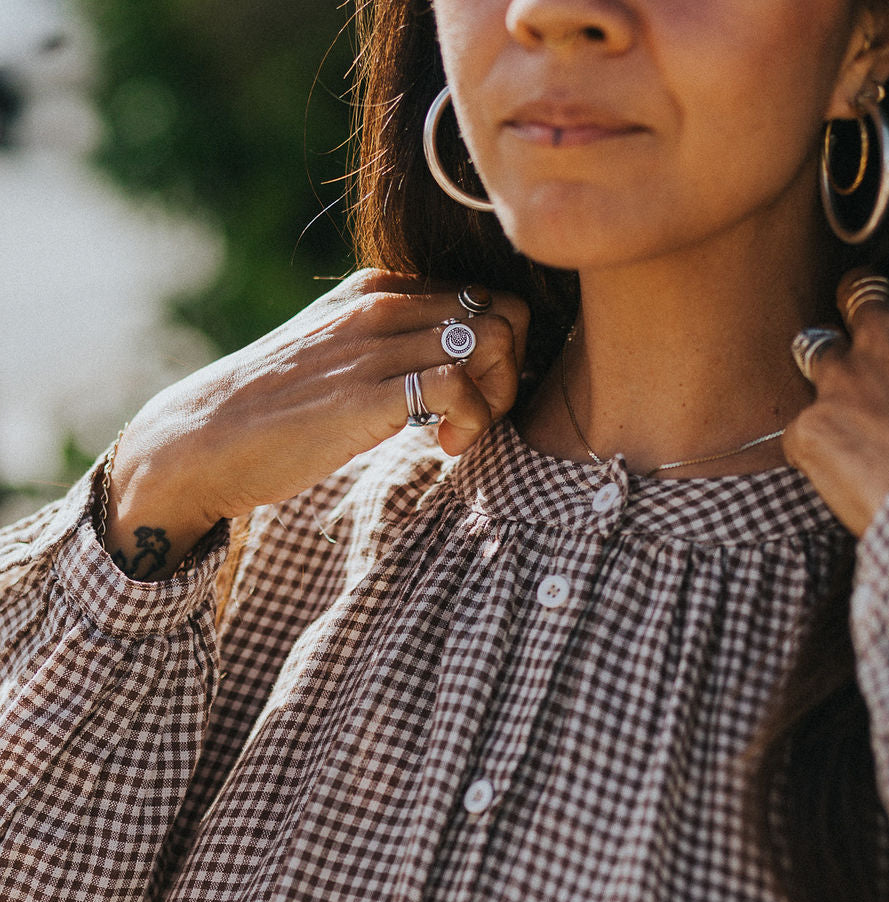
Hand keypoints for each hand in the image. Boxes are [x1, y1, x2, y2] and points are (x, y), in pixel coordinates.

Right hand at [108, 269, 529, 569]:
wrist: (204, 439)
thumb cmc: (270, 414)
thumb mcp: (334, 360)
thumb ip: (384, 351)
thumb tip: (439, 373)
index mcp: (374, 290)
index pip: (482, 296)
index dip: (496, 353)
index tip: (468, 400)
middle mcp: (381, 305)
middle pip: (503, 312)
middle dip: (508, 372)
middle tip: (475, 418)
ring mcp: (375, 344)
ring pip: (494, 341)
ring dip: (495, 399)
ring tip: (458, 435)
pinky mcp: (369, 392)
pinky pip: (461, 385)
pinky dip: (472, 423)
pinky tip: (443, 448)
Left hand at [784, 270, 888, 537]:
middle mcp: (884, 334)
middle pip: (856, 303)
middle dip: (855, 324)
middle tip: (861, 357)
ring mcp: (839, 379)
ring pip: (814, 355)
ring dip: (827, 383)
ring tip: (846, 423)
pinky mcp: (809, 426)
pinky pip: (800, 433)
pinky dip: (814, 452)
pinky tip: (840, 477)